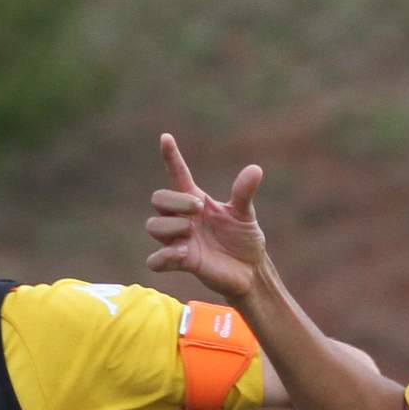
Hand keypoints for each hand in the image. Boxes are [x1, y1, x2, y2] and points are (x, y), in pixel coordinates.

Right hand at [144, 134, 270, 300]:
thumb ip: (244, 193)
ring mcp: (178, 240)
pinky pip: (155, 260)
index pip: (177, 174)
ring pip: (153, 226)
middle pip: (158, 199)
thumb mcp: (245, 214)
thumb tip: (255, 169)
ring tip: (191, 234)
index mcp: (196, 201)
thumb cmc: (244, 240)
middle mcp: (183, 218)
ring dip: (170, 227)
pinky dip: (165, 256)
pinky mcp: (179, 263)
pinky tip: (185, 253)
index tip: (166, 138)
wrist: (250, 271)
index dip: (170, 157)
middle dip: (174, 201)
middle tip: (197, 210)